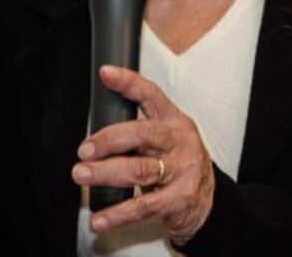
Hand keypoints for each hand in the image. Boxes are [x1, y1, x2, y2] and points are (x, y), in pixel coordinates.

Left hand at [71, 65, 214, 244]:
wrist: (210, 202)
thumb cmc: (179, 164)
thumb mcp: (168, 138)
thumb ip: (138, 130)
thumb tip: (95, 134)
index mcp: (174, 121)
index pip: (152, 95)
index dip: (129, 83)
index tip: (106, 73)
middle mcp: (180, 142)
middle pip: (143, 133)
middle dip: (109, 139)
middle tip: (84, 150)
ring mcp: (182, 171)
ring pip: (140, 169)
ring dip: (106, 173)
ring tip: (82, 175)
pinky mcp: (179, 200)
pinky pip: (143, 207)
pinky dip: (118, 213)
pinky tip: (100, 218)